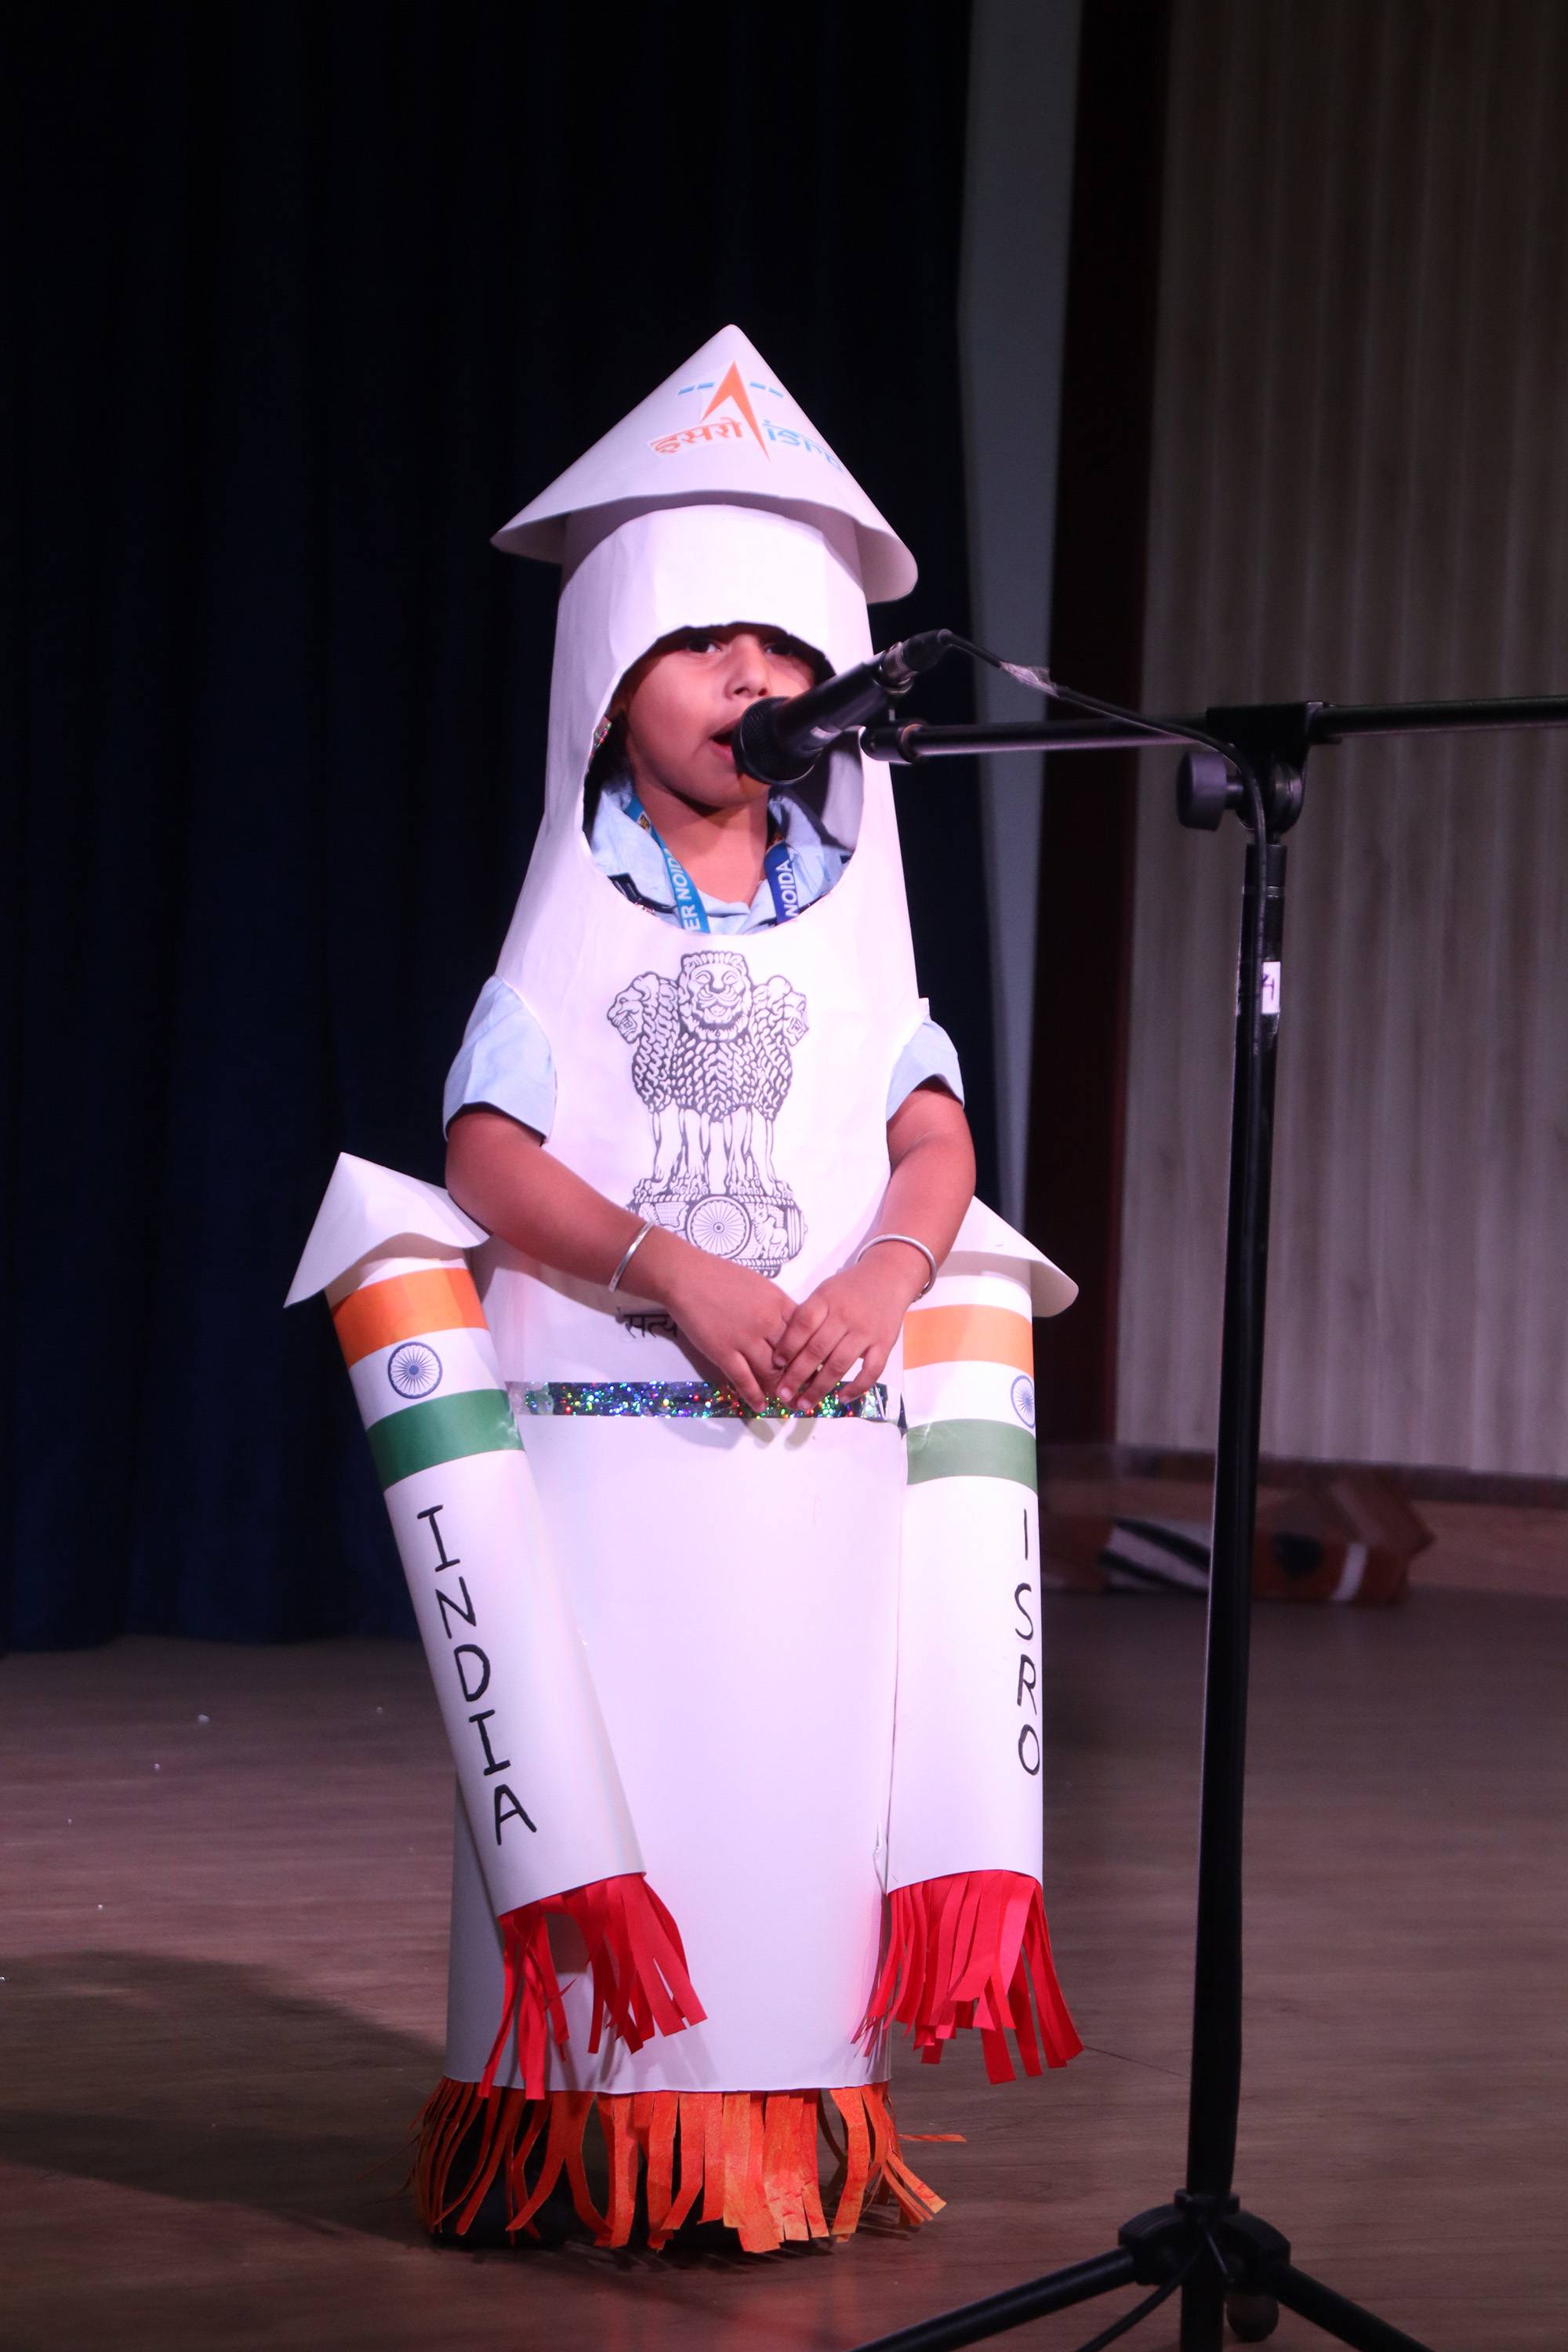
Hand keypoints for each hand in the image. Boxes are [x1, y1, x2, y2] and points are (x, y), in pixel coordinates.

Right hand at [640, 1231, 796, 1410]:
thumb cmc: (723, 1276)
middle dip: (801, 1378)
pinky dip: (754, 1395)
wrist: (687, 1276)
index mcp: (779, 1304)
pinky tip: (760, 1405)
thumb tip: (791, 1327)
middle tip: (807, 1391)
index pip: (806, 1335)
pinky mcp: (723, 1352)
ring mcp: (745, 1339)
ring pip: (771, 1373)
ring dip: (780, 1390)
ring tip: (786, 1401)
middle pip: (793, 1357)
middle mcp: (767, 1323)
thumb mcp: (761, 1286)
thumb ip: (778, 1307)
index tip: (819, 1368)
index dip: (813, 1355)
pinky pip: (743, 1379)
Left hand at [770, 1244, 928, 1407]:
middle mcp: (845, 1316)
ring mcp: (866, 1331)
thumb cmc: (849, 1288)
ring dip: (819, 1387)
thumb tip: (783, 1351)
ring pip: (839, 1364)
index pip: (802, 1325)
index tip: (775, 1364)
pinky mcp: (884, 1343)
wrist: (888, 1276)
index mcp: (826, 1299)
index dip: (787, 1346)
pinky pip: (871, 1370)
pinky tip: (841, 1399)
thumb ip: (807, 1316)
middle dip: (797, 1375)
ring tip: (804, 1404)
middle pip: (817, 1349)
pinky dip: (856, 1387)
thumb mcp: (824, 1292)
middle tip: (783, 1394)